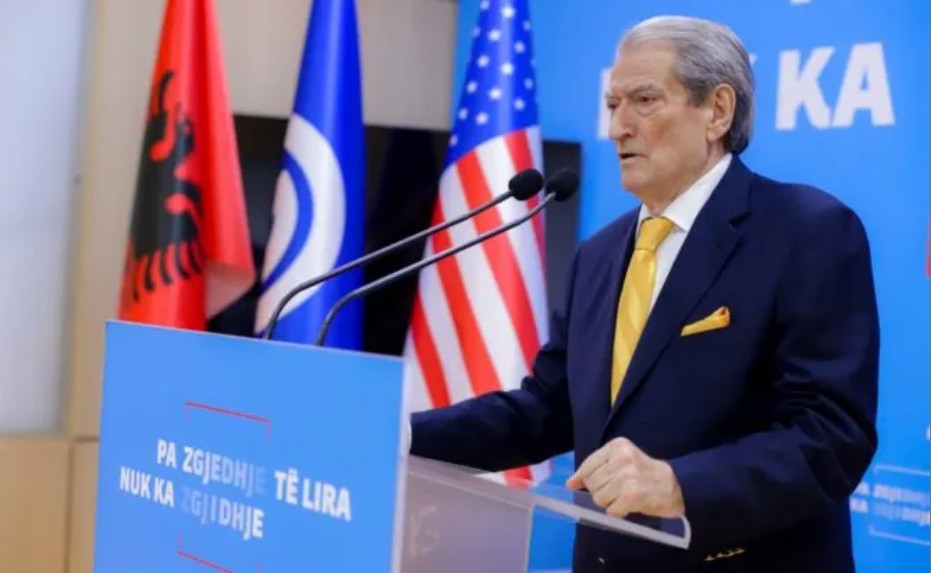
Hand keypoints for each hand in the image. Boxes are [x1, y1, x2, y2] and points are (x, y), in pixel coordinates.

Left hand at [566, 437, 684, 518]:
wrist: (675, 485)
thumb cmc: (643, 472)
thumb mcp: (619, 462)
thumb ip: (594, 469)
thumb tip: (570, 483)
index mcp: (617, 446)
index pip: (587, 467)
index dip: (586, 480)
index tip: (598, 484)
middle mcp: (622, 458)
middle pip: (592, 484)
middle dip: (601, 492)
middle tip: (618, 490)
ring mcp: (627, 477)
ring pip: (599, 498)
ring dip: (610, 503)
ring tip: (624, 496)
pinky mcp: (633, 495)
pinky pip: (611, 510)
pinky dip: (618, 511)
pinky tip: (630, 504)